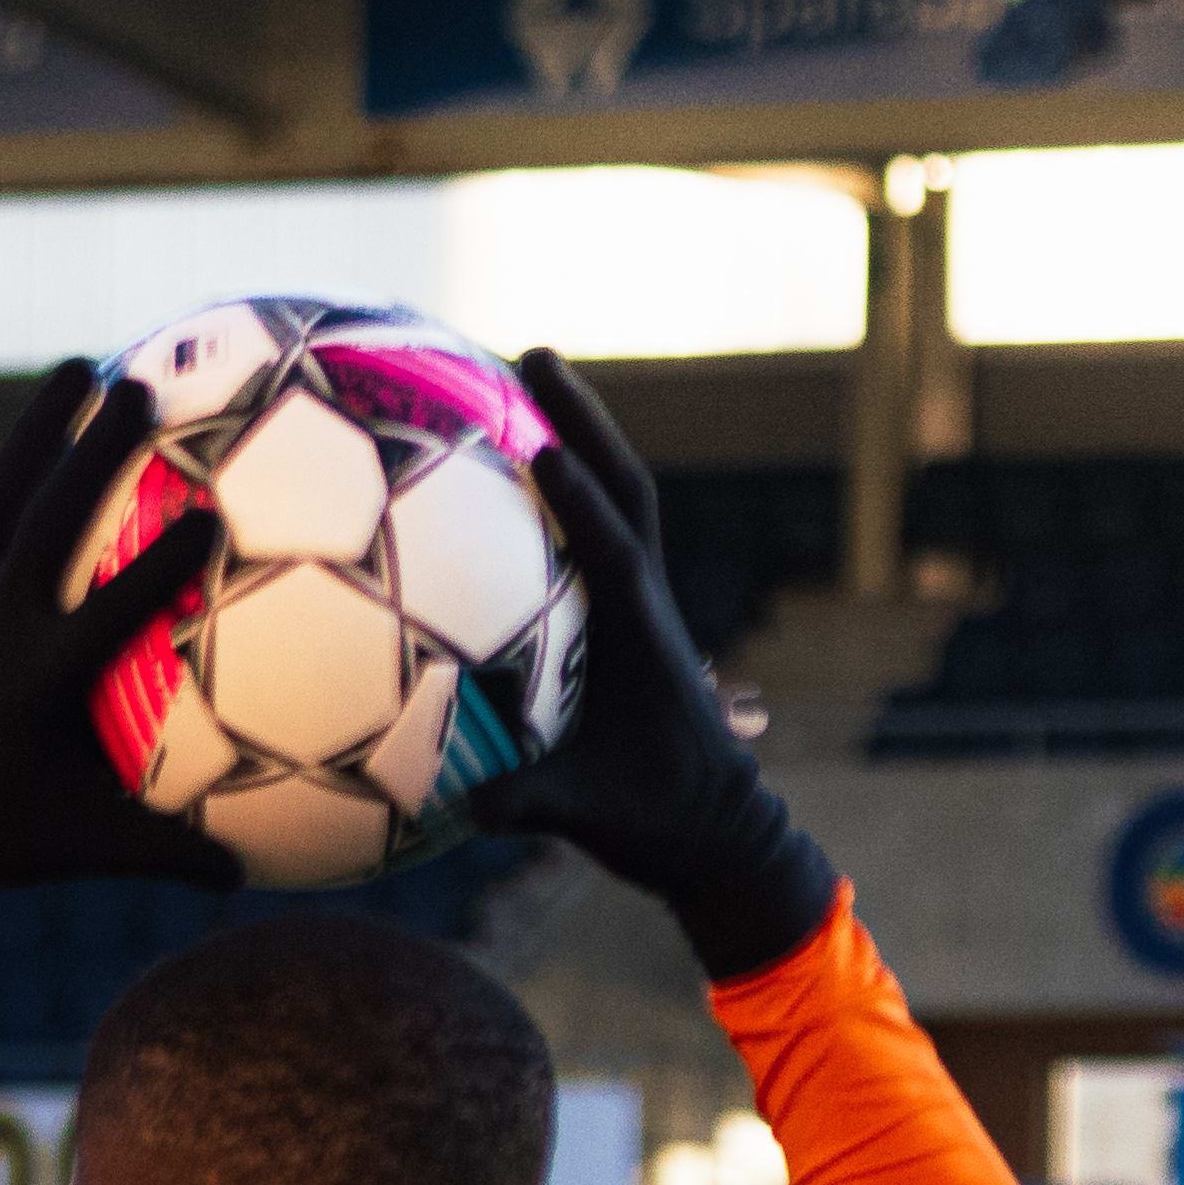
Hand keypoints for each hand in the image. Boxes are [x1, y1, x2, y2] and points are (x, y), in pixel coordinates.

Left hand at [0, 359, 236, 941]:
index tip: (217, 519)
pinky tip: (39, 428)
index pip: (114, 609)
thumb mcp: (73, 851)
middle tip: (147, 390)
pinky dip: (14, 468)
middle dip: (98, 455)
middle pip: (52, 520)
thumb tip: (250, 873)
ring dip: (42, 427)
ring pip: (6, 494)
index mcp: (39, 680)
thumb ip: (162, 854)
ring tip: (80, 364)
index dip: (162, 562)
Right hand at [468, 349, 843, 980]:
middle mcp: (647, 602)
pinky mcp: (623, 613)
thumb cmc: (661, 822)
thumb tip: (462, 804)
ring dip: (575, 433)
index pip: (613, 554)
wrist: (721, 828)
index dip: (579, 504)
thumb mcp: (590, 818)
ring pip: (614, 496)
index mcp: (645, 637)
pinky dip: (558, 485)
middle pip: (624, 487)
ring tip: (520, 376)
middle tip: (530, 355)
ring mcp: (638, 601)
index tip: (542, 450)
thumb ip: (528, 805)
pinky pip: (588, 529)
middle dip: (581, 420)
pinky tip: (508, 461)